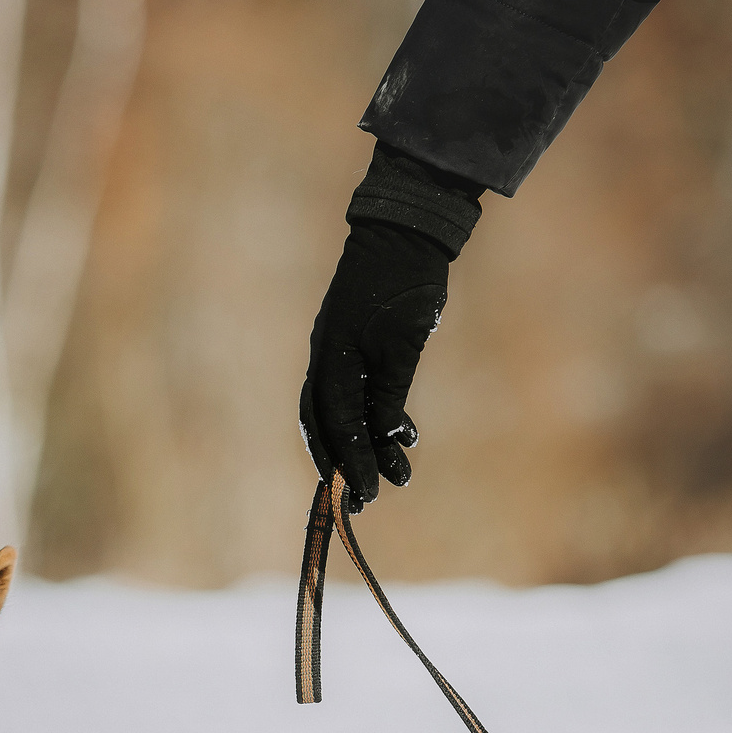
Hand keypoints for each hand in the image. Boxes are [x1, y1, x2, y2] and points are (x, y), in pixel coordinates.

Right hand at [299, 219, 451, 510]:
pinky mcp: (354, 347)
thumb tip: (381, 441)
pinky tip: (402, 435)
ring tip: (398, 474)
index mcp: (331, 362)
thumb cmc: (404, 284)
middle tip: (366, 501)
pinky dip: (375, 420)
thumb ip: (388, 395)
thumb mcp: (402, 346)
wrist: (405, 232)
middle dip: (345, 466)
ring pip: (342, 415)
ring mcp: (337, 354)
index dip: (351, 463)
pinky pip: (356, 395)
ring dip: (366, 447)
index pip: (337, 426)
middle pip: (326, 428)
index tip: (368, 494)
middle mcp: (326, 362)